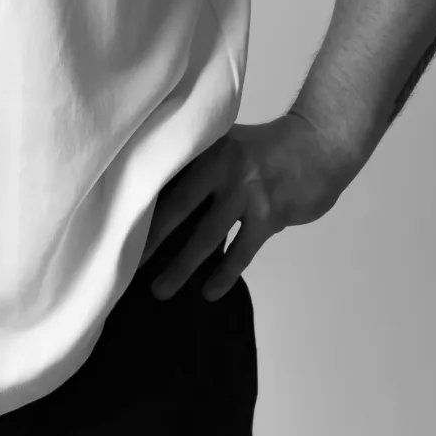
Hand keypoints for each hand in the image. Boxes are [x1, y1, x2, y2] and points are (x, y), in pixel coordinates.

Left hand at [142, 112, 352, 301]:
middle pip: (178, 207)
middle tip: (126, 262)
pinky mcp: (269, 216)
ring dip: (182, 265)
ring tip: (160, 289)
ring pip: (207, 236)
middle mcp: (222, 168)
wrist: (318, 146)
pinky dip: (224, 273)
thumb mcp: (230, 144)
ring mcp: (246, 194)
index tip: (118, 225)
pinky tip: (209, 291)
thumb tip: (165, 192)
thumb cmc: (267, 147)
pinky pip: (242, 252)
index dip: (144, 202)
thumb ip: (202, 164)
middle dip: (152, 238)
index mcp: (208, 148)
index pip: (168, 176)